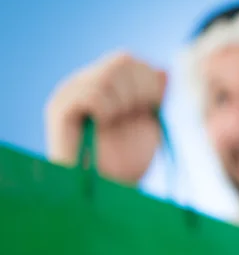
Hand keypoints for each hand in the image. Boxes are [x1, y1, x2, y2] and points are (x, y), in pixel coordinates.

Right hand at [45, 52, 166, 183]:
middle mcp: (83, 84)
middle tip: (137, 115)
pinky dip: (106, 109)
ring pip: (109, 75)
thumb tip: (164, 71)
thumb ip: (154, 97)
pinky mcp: (59, 110)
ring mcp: (69, 94)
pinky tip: (104, 124)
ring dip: (124, 102)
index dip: (149, 81)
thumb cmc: (127, 165)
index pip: (129, 60)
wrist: (105, 194)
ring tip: (117, 123)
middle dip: (141, 91)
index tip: (153, 107)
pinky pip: (91, 94)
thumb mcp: (149, 126)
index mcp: (103, 85)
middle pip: (122, 61)